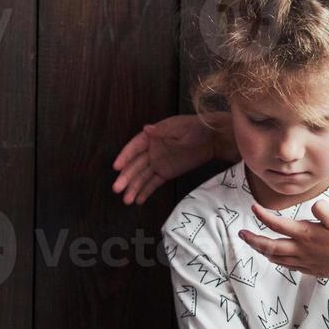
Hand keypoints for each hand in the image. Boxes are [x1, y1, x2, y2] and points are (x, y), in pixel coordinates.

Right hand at [111, 113, 234, 204]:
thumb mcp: (179, 127)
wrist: (212, 139)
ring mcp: (158, 163)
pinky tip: (138, 200)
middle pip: (135, 165)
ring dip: (134, 188)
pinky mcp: (165, 173)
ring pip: (142, 177)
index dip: (125, 156)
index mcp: (151, 137)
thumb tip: (146, 129)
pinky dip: (145, 191)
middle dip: (126, 177)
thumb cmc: (195, 128)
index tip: (116, 166)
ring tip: (127, 200)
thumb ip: (162, 130)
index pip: (134, 147)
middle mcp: (151, 151)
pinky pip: (153, 183)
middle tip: (117, 188)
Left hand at [239, 201, 328, 293]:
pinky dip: (279, 262)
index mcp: (306, 235)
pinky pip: (290, 267)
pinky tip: (279, 260)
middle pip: (270, 246)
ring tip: (256, 246)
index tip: (253, 207)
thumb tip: (313, 206)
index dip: (263, 215)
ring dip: (264, 251)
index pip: (277, 225)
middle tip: (241, 234)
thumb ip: (324, 211)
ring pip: (278, 259)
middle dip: (253, 239)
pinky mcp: (313, 270)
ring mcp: (307, 262)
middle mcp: (302, 250)